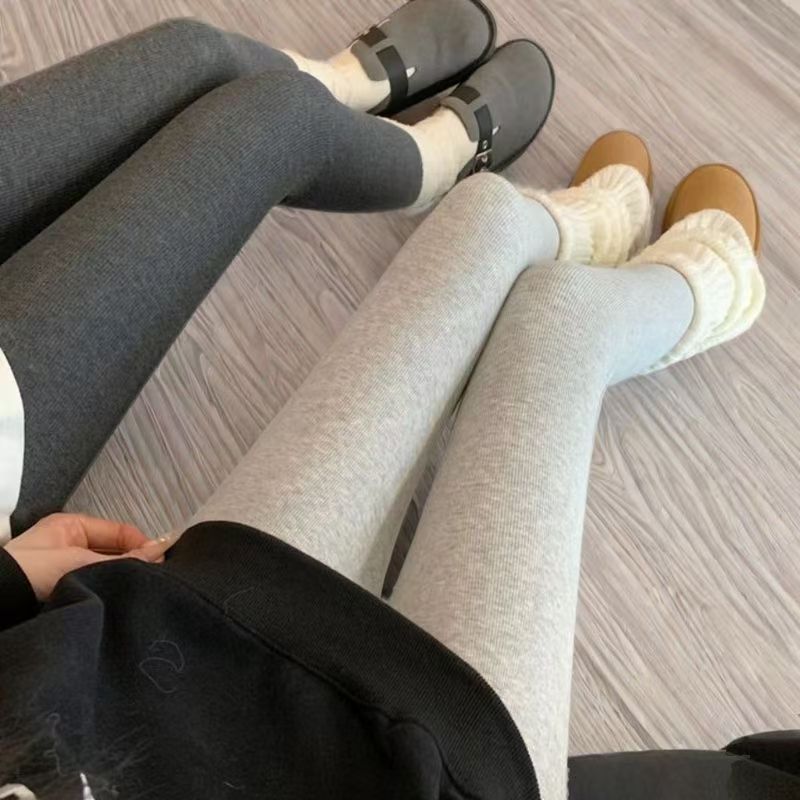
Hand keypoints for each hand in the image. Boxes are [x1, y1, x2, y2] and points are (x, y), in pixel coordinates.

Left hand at [4, 513, 175, 600]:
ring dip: (121, 579)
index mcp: (73, 527)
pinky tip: (122, 599)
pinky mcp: (66, 592)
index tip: (161, 560)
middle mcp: (71, 545)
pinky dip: (109, 592)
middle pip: (115, 552)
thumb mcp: (80, 561)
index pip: (120, 532)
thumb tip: (161, 550)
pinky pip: (97, 588)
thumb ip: (122, 558)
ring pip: (108, 571)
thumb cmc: (29, 573)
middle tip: (155, 577)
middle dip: (134, 563)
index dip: (142, 545)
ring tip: (141, 589)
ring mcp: (68, 569)